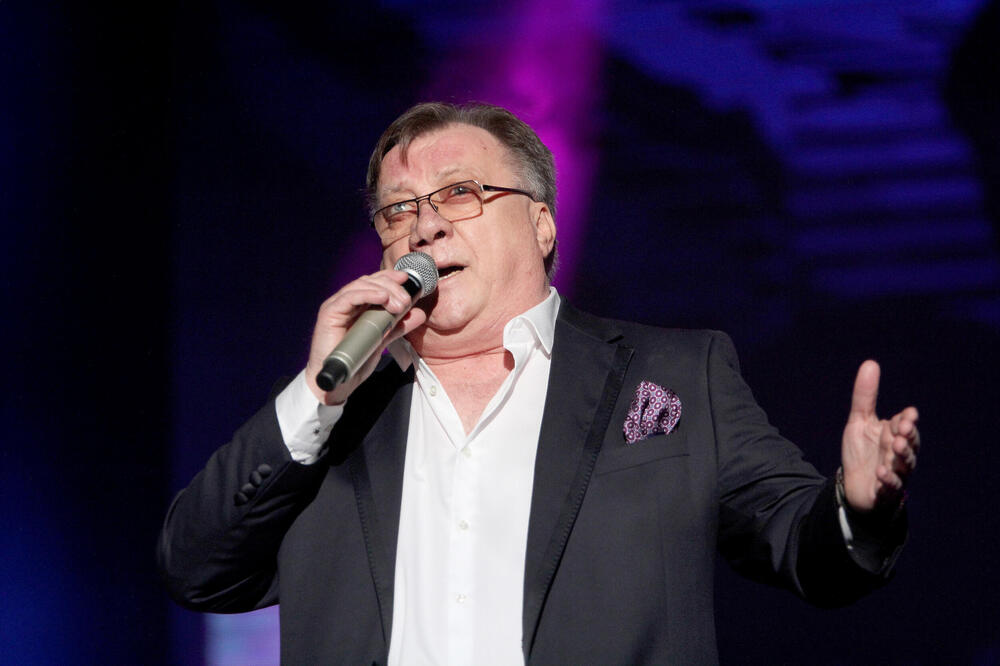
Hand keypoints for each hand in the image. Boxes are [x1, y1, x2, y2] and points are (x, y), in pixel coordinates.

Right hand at [304, 269, 427, 404]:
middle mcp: (346, 302)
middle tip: (407, 300)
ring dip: (384, 291)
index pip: (375, 283)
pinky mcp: (329, 314)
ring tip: (400, 304)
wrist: (338, 383)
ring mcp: (336, 306)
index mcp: (357, 305)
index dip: (392, 278)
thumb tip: (420, 314)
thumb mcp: (383, 340)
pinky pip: (349, 297)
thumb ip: (398, 326)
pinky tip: (383, 298)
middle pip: (370, 282)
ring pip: (361, 286)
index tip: (409, 281)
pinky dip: (368, 294)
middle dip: (392, 286)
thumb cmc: (356, 361)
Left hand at [840, 360, 919, 513]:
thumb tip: (871, 363)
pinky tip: (881, 473)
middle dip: (908, 437)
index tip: (908, 414)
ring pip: (905, 466)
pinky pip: (891, 487)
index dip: (908, 420)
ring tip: (895, 448)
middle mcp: (899, 453)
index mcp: (894, 434)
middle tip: (902, 430)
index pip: (906, 425)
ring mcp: (895, 473)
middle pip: (910, 444)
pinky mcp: (885, 491)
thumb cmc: (861, 451)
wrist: (853, 484)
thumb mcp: (859, 421)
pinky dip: (888, 481)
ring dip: (901, 457)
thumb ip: (865, 396)